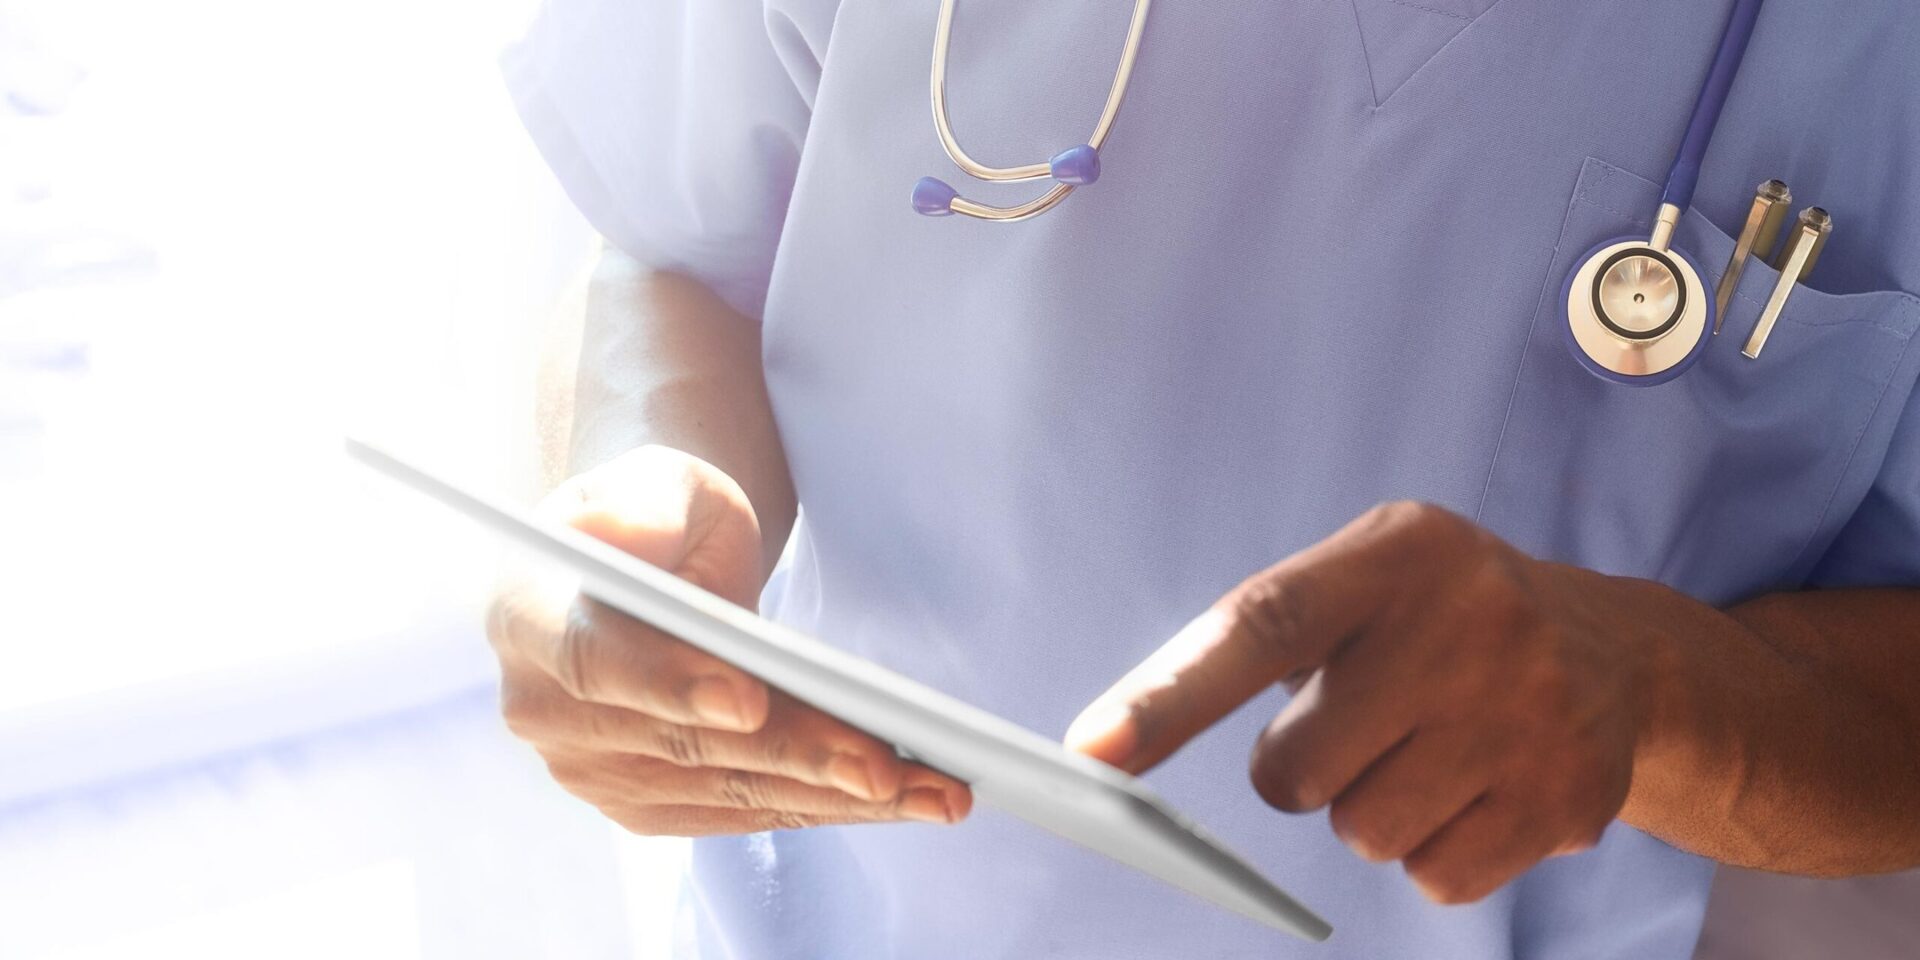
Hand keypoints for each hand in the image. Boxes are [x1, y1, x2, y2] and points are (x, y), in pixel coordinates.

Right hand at [487, 445, 971, 834]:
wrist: (659, 556)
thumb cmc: (665, 508)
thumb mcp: (662, 478)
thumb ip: (644, 506)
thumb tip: (621, 541)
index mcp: (525, 615)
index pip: (596, 660)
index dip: (671, 684)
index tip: (748, 700)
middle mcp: (542, 711)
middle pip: (682, 743)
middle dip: (792, 752)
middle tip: (884, 764)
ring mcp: (593, 770)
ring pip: (729, 789)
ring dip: (835, 795)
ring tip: (932, 787)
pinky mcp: (648, 803)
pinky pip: (749, 811)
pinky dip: (830, 804)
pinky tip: (907, 796)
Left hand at [1066, 502, 1663, 903]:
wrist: (1613, 654)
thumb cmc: (1432, 618)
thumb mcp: (1363, 577)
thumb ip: (1253, 635)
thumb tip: (1105, 743)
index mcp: (1396, 552)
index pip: (1262, 624)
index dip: (1171, 694)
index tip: (1092, 751)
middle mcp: (1470, 624)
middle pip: (1294, 770)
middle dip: (1300, 766)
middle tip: (1359, 720)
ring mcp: (1527, 715)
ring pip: (1361, 834)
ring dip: (1370, 806)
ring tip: (1425, 744)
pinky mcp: (1565, 801)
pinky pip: (1431, 877)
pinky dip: (1432, 848)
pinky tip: (1471, 786)